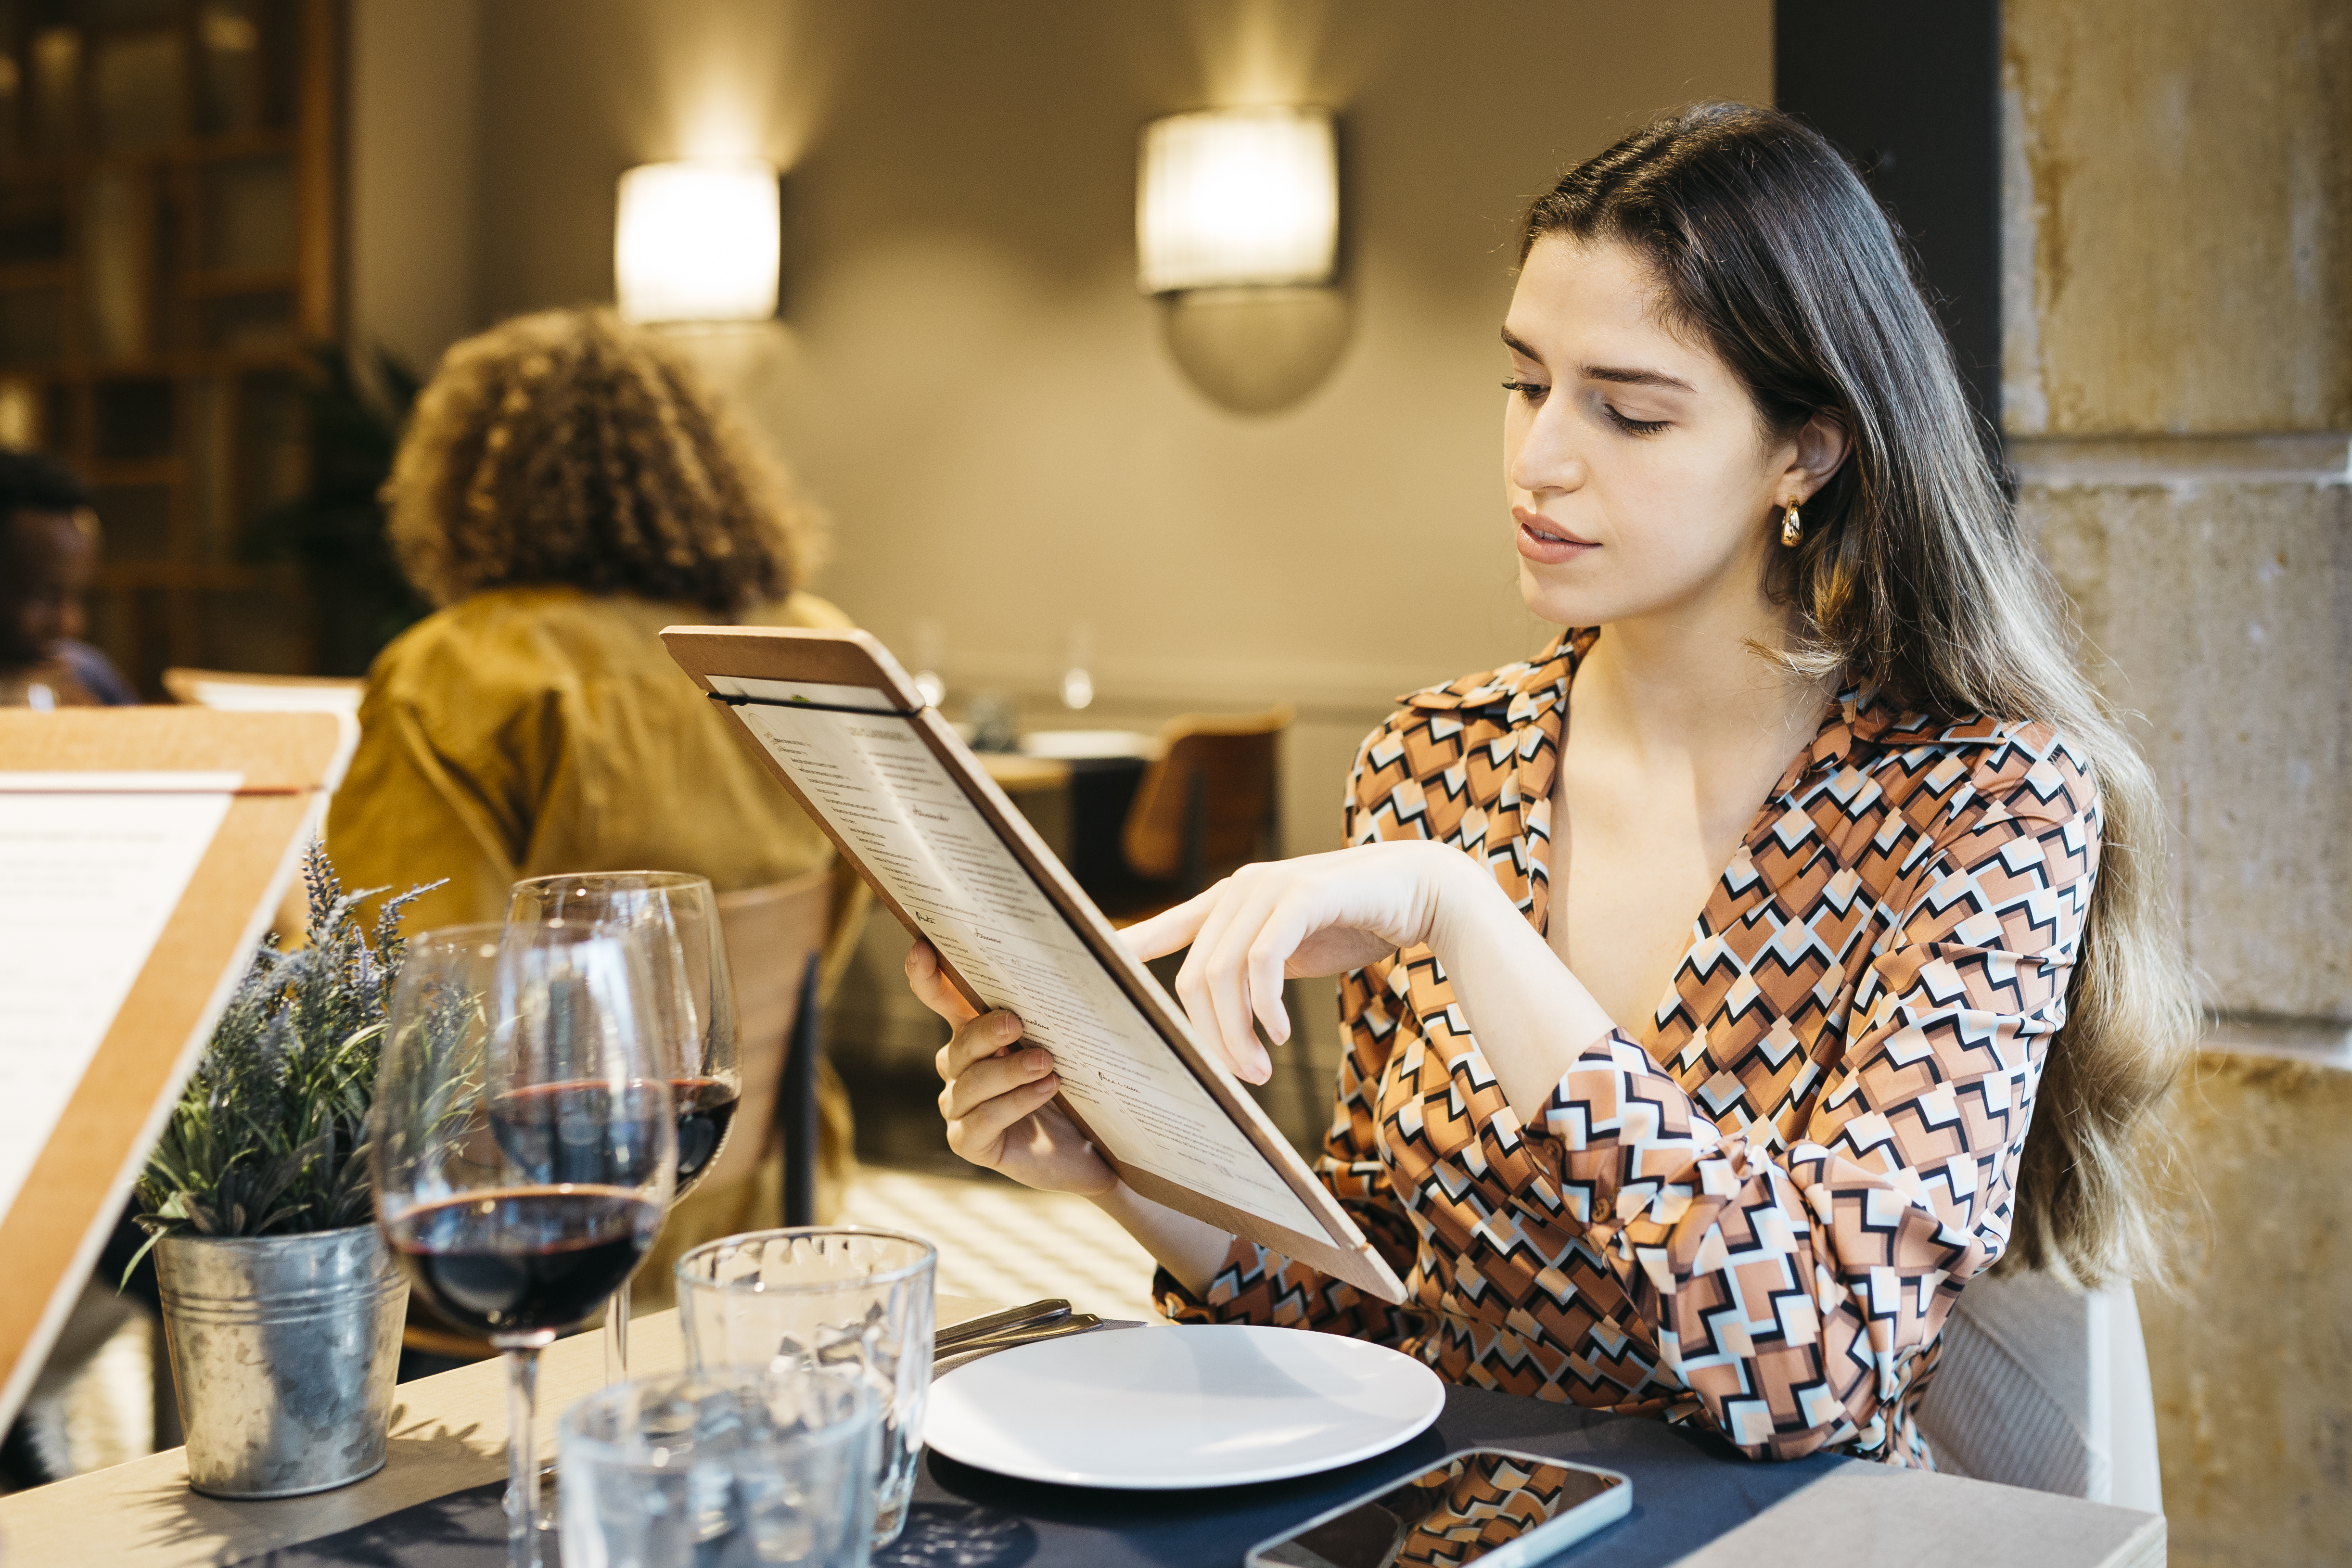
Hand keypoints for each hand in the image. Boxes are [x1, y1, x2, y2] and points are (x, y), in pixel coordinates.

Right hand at [907, 940, 1117, 1195]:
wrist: (1097, 1147)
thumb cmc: (1083, 1085)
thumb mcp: (1081, 1038)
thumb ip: (1079, 997)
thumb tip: (1122, 940)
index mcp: (977, 1032)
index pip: (942, 999)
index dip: (926, 976)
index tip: (923, 949)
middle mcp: (960, 1067)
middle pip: (959, 1042)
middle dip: (985, 1031)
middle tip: (1017, 1023)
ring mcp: (960, 1107)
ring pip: (970, 1081)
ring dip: (1007, 1070)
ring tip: (1047, 1064)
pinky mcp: (969, 1142)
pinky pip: (982, 1120)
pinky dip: (1014, 1103)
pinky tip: (1045, 1091)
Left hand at [1123, 840, 1479, 1084]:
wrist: (1419, 890)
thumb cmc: (1353, 922)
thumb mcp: (1291, 947)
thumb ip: (1253, 968)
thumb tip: (1226, 1018)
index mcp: (1230, 900)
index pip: (1165, 927)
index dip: (1129, 948)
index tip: (1093, 978)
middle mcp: (1240, 888)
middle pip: (1194, 974)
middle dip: (1210, 1035)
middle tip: (1239, 1078)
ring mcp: (1268, 887)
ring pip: (1223, 970)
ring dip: (1237, 1031)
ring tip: (1259, 1069)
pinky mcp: (1302, 895)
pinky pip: (1263, 959)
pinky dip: (1265, 1004)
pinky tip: (1281, 1033)